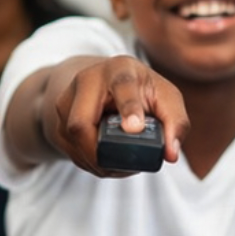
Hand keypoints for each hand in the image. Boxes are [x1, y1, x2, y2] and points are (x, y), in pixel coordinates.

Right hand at [45, 56, 189, 176]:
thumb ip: (176, 123)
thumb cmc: (142, 91)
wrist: (107, 82)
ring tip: (121, 166)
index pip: (122, 86)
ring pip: (72, 140)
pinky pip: (69, 149)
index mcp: (121, 69)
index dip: (128, 108)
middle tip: (124, 167)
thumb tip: (170, 155)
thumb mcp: (166, 99)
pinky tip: (107, 162)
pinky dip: (89, 163)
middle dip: (100, 152)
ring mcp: (68, 98)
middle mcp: (88, 79)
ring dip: (96, 162)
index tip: (135, 128)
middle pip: (81, 123)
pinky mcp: (58, 118)